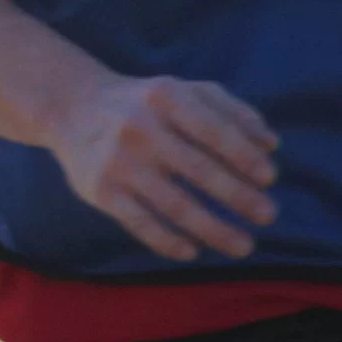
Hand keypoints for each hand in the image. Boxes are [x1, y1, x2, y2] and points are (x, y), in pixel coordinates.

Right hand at [51, 73, 277, 260]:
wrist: (70, 107)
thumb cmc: (143, 102)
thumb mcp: (183, 90)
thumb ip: (229, 110)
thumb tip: (271, 145)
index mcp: (165, 97)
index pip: (215, 131)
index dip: (245, 157)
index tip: (269, 179)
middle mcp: (139, 128)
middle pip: (199, 170)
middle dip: (240, 197)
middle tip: (268, 215)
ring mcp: (118, 161)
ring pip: (174, 204)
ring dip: (214, 229)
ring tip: (244, 246)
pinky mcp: (99, 190)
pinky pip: (139, 223)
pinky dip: (167, 242)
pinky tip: (192, 252)